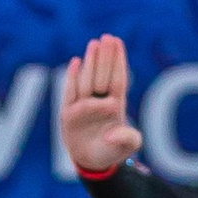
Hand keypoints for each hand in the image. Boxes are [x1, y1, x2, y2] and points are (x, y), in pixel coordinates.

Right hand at [60, 35, 141, 174]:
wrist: (92, 161)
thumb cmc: (111, 150)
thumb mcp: (125, 146)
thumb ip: (128, 140)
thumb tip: (116, 131)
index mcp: (115, 106)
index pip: (118, 80)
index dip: (118, 61)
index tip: (118, 43)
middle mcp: (99, 102)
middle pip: (103, 75)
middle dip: (106, 56)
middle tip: (108, 37)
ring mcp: (83, 106)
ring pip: (88, 80)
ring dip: (91, 62)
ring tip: (94, 43)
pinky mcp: (69, 113)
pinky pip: (70, 93)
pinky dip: (73, 78)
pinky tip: (76, 62)